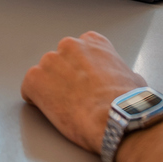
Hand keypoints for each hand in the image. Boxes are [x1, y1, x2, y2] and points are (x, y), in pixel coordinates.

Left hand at [21, 32, 147, 153]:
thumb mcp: (134, 79)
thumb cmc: (126, 103)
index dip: (80, 70)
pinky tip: (50, 110)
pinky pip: (29, 88)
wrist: (116, 119)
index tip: (83, 83)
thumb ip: (120, 73)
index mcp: (93, 42)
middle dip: (63, 78)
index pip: (78, 51)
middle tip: (74, 98)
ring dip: (50, 88)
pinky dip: (36, 100)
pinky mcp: (35, 80)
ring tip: (65, 107)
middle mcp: (70, 46)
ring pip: (43, 75)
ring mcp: (50, 61)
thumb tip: (125, 81)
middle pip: (59, 61)